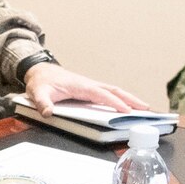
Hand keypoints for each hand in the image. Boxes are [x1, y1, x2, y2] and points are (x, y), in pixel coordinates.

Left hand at [20, 63, 147, 114]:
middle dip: (131, 99)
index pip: (102, 94)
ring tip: (143, 108)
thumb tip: (48, 112)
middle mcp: (89, 84)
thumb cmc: (41, 82)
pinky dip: (120, 98)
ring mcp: (90, 86)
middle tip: (146, 109)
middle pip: (114, 90)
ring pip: (114, 91)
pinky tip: (126, 106)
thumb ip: (42, 103)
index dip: (115, 102)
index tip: (127, 111)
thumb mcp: (38, 93)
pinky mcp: (89, 89)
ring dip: (129, 98)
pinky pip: (108, 93)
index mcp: (80, 86)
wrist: (40, 71)